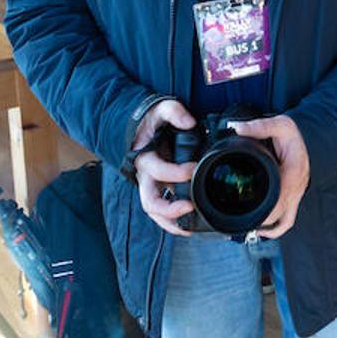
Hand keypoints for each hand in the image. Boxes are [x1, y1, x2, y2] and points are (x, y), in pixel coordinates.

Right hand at [132, 99, 197, 235]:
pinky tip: (189, 225)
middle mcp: (145, 176)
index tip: (194, 167)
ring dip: (170, 222)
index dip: (175, 172)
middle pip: (149, 201)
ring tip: (190, 228)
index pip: (157, 170)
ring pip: (154, 211)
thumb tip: (188, 122)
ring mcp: (151, 185)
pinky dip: (173, 219)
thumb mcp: (161, 109)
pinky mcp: (158, 189)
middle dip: (169, 209)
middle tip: (190, 207)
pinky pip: (162, 210)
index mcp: (144, 157)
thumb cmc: (152, 120)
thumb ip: (174, 112)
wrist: (142, 127)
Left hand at [229, 114, 309, 238]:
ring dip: (267, 227)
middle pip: (278, 214)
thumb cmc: (296, 135)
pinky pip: (288, 221)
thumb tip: (237, 128)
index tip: (245, 209)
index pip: (279, 198)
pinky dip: (276, 230)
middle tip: (238, 217)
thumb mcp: (280, 125)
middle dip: (260, 219)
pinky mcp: (294, 198)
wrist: (310, 140)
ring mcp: (296, 195)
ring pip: (283, 221)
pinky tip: (262, 231)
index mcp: (293, 172)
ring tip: (248, 227)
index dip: (263, 208)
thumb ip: (259, 127)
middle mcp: (297, 188)